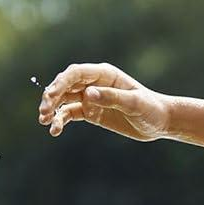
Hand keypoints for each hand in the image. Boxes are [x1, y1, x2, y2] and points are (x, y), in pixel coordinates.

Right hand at [37, 62, 170, 140]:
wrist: (160, 122)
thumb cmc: (151, 109)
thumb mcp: (134, 104)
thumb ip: (112, 98)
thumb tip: (88, 94)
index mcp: (104, 74)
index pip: (75, 74)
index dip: (60, 83)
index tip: (50, 96)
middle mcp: (94, 83)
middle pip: (65, 85)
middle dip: (51, 97)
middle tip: (43, 112)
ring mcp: (90, 97)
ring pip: (64, 100)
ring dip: (52, 109)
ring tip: (44, 122)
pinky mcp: (91, 112)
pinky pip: (70, 114)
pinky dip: (60, 120)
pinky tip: (54, 131)